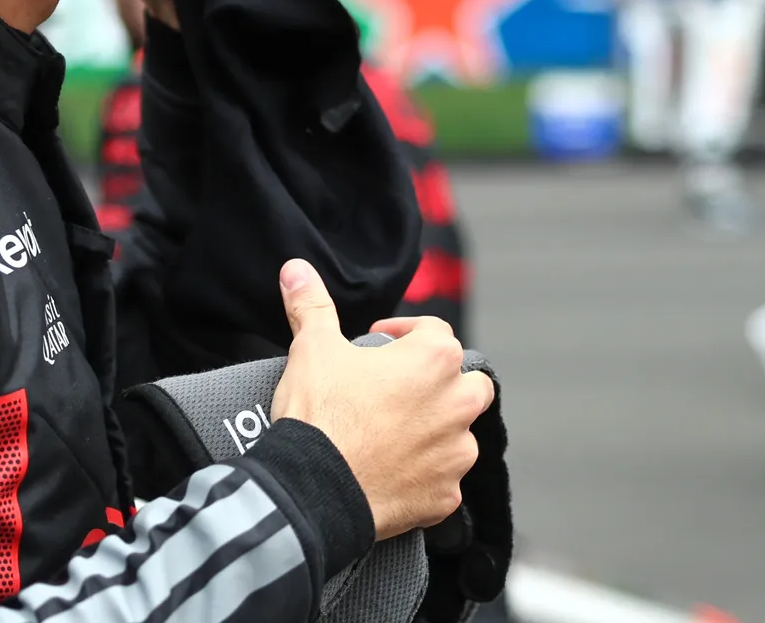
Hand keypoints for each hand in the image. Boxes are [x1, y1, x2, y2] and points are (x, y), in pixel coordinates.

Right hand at [270, 259, 492, 540]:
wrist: (314, 487)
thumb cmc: (320, 414)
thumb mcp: (312, 348)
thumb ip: (311, 304)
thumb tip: (296, 270)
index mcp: (435, 359)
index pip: (435, 331)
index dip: (404, 332)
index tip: (379, 344)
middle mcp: (457, 404)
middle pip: (468, 381)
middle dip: (441, 381)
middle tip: (398, 388)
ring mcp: (455, 454)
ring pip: (460, 433)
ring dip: (436, 430)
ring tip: (393, 433)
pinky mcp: (446, 495)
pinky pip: (444, 479)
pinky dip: (425, 474)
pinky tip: (393, 471)